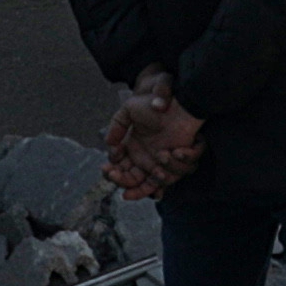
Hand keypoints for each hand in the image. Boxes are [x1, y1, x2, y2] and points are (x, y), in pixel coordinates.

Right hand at [104, 82, 200, 197]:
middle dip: (121, 180)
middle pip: (130, 182)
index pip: (118, 170)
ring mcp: (161, 164)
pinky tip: (176, 152)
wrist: (177, 102)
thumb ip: (117, 124)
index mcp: (132, 150)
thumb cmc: (153, 105)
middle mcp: (145, 161)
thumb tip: (108, 142)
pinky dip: (176, 166)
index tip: (107, 166)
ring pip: (153, 184)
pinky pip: (176, 174)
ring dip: (153, 175)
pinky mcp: (178, 163)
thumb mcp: (130, 109)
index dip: (111, 172)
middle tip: (114, 174)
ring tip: (160, 155)